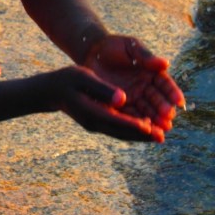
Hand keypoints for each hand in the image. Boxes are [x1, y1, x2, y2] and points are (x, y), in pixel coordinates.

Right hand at [43, 66, 165, 142]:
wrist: (52, 90)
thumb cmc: (67, 79)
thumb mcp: (83, 77)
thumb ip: (102, 88)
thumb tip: (122, 98)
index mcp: (91, 111)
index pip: (116, 120)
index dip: (134, 125)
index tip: (150, 128)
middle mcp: (95, 122)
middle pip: (122, 132)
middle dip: (142, 135)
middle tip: (162, 137)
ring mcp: (96, 124)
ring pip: (121, 133)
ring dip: (139, 135)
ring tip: (159, 135)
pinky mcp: (98, 122)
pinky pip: (118, 129)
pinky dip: (132, 130)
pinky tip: (145, 129)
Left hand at [82, 34, 184, 140]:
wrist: (92, 52)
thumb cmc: (114, 46)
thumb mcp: (131, 47)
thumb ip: (146, 56)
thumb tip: (166, 64)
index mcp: (151, 73)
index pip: (164, 84)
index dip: (172, 93)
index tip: (179, 102)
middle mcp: (144, 87)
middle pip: (157, 100)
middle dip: (163, 109)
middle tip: (168, 118)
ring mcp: (133, 97)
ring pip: (145, 110)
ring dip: (154, 120)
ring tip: (161, 128)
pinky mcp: (119, 105)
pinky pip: (129, 114)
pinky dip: (136, 122)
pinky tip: (143, 129)